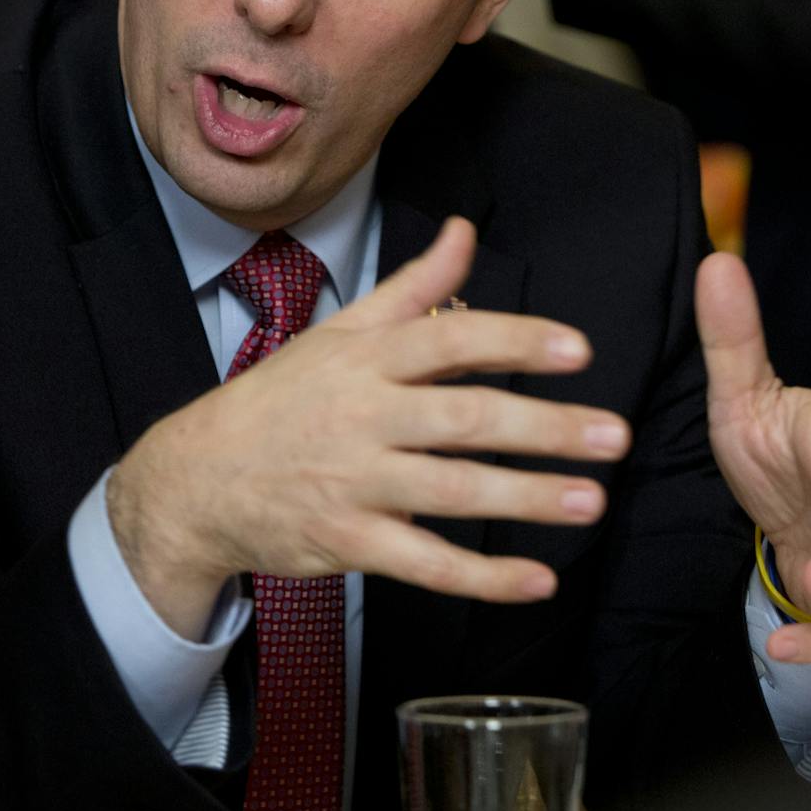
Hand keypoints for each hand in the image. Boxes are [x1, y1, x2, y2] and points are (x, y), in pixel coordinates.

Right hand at [108, 218, 631, 638]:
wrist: (197, 479)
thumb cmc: (280, 400)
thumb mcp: (338, 332)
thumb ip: (412, 289)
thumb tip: (464, 230)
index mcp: (364, 360)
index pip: (448, 341)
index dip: (515, 342)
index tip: (578, 351)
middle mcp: (361, 418)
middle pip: (462, 419)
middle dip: (543, 428)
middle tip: (612, 436)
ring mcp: (353, 483)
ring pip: (451, 492)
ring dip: (526, 499)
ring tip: (591, 502)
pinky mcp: (347, 542)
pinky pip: (425, 564)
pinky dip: (482, 578)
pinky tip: (536, 580)